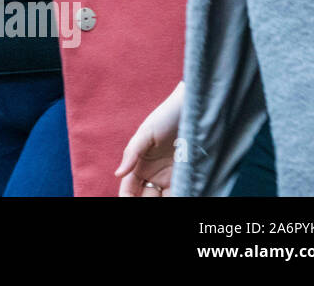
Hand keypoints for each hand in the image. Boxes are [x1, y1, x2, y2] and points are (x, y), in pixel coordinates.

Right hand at [115, 81, 184, 195]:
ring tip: (169, 199)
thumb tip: (118, 174)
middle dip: (147, 204)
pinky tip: (184, 196)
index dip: (127, 198)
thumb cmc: (167, 115)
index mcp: (141, 166)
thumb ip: (131, 153)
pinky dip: (184, 196)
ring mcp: (173, 178)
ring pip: (166, 199)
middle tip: (154, 200)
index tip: (128, 203)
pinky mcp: (190, 177)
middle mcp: (155, 175)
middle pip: (147, 198)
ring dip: (165, 202)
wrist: (195, 108)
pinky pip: (184, 193)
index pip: (129, 190)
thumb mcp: (146, 132)